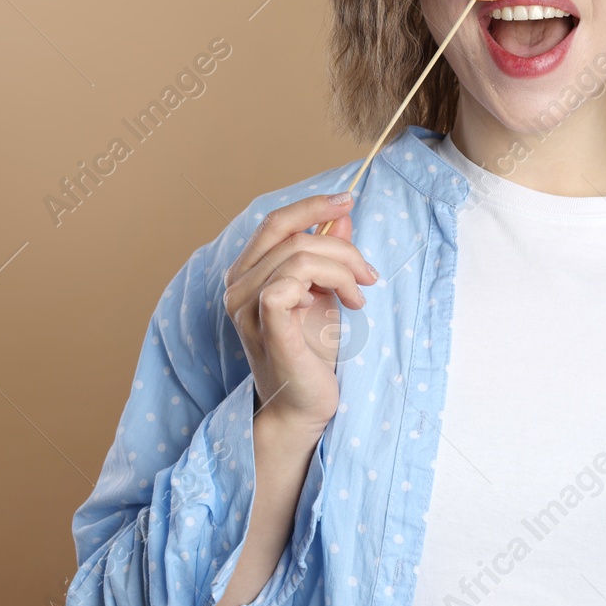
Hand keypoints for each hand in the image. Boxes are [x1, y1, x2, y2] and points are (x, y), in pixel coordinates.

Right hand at [223, 192, 376, 434]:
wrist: (305, 405)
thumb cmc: (311, 352)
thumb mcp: (324, 293)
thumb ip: (327, 254)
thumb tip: (341, 216)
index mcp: (248, 273)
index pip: (276, 222)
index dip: (312, 206)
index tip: (347, 200)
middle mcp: (238, 286)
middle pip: (292, 236)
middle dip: (340, 246)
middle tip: (368, 273)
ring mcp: (246, 308)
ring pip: (298, 256)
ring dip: (341, 270)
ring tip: (358, 297)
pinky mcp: (265, 327)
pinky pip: (286, 285)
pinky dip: (321, 285)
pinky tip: (337, 306)